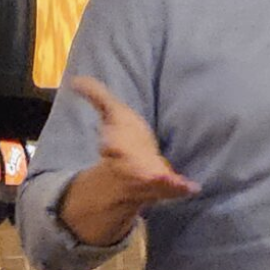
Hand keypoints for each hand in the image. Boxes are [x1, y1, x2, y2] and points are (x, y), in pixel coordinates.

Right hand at [71, 75, 198, 206]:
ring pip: (153, 183)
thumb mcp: (112, 112)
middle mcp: (131, 167)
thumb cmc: (125, 136)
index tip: (109, 146)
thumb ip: (96, 95)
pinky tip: (193, 187)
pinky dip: (182, 188)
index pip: (113, 147)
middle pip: (131, 170)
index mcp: (117, 148)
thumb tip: (76, 79)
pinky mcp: (165, 187)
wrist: (132, 169)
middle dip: (137, 171)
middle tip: (149, 173)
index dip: (111, 146)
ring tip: (175, 182)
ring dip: (163, 183)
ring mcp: (148, 179)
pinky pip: (174, 189)